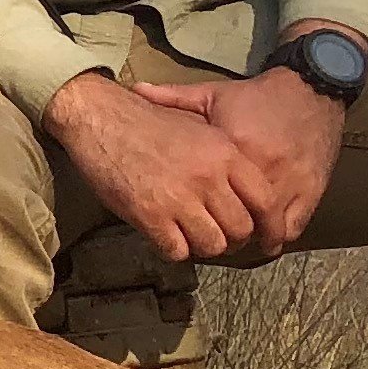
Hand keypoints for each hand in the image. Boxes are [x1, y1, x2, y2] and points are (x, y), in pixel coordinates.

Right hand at [41, 71, 266, 262]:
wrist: (99, 117)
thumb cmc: (146, 121)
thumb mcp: (197, 126)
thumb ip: (224, 157)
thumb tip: (242, 189)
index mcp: (225, 153)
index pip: (266, 201)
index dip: (268, 225)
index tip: (262, 236)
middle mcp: (208, 177)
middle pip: (241, 229)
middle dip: (232, 239)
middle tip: (217, 234)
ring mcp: (179, 198)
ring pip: (213, 245)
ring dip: (202, 246)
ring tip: (189, 236)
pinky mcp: (150, 215)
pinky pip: (177, 251)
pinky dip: (173, 249)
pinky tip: (165, 235)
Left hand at [122, 67, 348, 253]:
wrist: (310, 89)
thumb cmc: (257, 96)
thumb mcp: (213, 94)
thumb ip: (173, 98)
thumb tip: (134, 89)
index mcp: (232, 151)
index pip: (208, 197)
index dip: (194, 215)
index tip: (184, 220)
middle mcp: (262, 170)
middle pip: (236, 220)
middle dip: (221, 234)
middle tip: (209, 239)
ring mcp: (289, 183)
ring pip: (265, 230)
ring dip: (249, 240)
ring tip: (234, 242)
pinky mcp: (310, 190)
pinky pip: (293, 226)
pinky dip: (278, 236)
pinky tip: (265, 240)